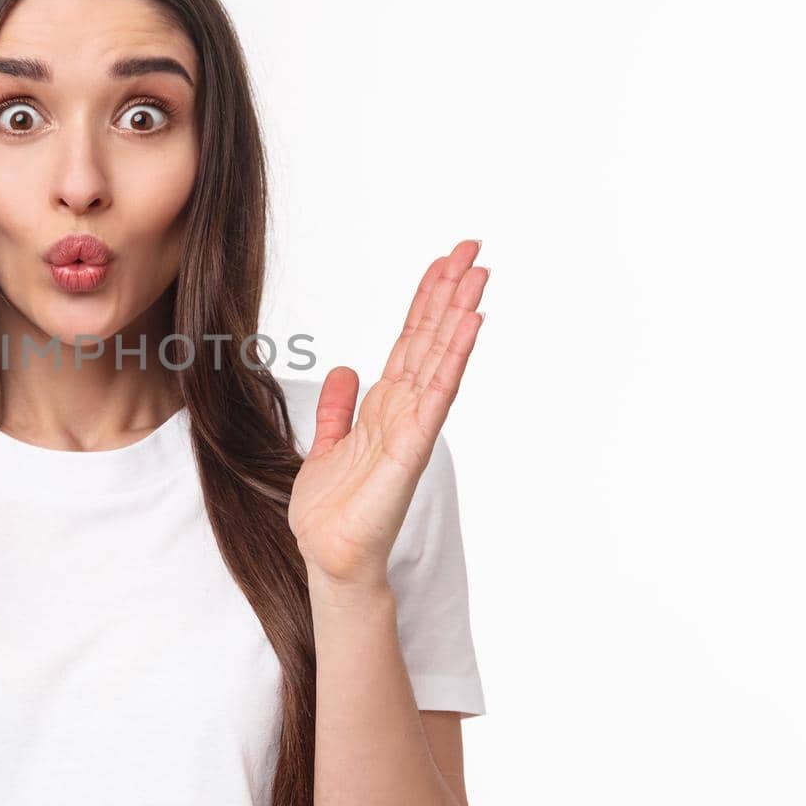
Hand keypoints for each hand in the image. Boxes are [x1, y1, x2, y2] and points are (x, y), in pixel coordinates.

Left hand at [289, 239, 488, 590]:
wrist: (328, 556)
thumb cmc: (332, 511)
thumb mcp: (325, 445)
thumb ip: (338, 408)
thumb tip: (346, 371)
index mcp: (384, 407)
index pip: (410, 343)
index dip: (425, 302)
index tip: (443, 263)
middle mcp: (404, 411)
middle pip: (431, 339)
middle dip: (450, 293)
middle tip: (474, 248)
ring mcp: (412, 427)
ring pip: (440, 358)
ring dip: (460, 315)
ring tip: (479, 273)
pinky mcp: (411, 448)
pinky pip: (436, 394)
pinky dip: (453, 358)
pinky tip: (470, 325)